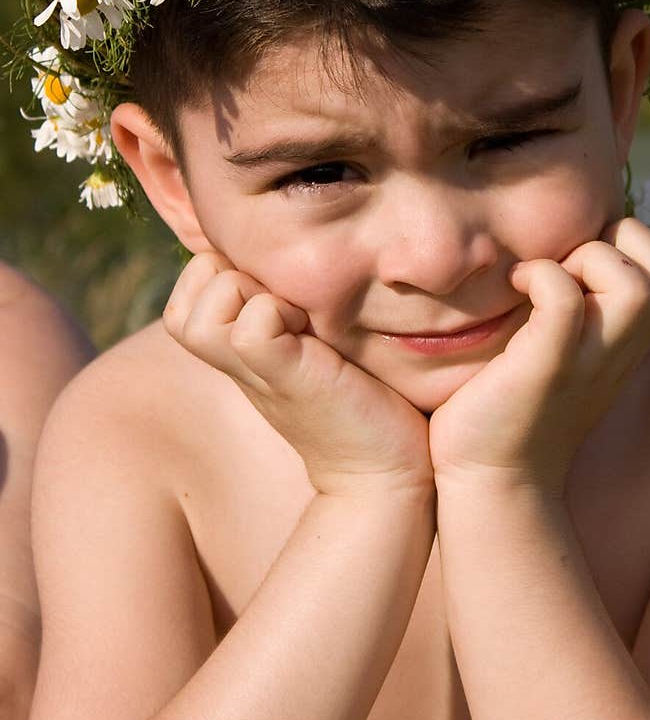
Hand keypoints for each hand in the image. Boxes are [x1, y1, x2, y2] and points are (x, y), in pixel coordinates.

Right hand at [163, 250, 432, 497]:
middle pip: (194, 280)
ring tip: (299, 318)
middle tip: (293, 303)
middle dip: (244, 271)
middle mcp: (235, 355)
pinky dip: (278, 314)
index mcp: (238, 341)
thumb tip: (294, 249)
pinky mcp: (284, 378)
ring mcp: (253, 370)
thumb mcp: (315, 339)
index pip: (198, 271)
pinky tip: (313, 334)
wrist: (384, 470)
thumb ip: (292, 302)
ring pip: (206, 303)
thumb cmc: (361, 397)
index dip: (241, 263)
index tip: (288, 292)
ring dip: (255, 292)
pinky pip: (250, 325)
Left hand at [428, 218, 649, 495]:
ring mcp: (590, 361)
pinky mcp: (547, 367)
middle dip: (618, 245)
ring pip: (634, 285)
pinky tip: (514, 286)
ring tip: (540, 276)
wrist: (491, 477)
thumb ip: (579, 297)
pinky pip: (566, 298)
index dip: (631, 245)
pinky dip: (541, 276)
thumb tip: (564, 238)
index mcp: (630, 341)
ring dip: (586, 259)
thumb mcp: (561, 342)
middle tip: (564, 264)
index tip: (578, 260)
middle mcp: (622, 351)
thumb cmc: (513, 400)